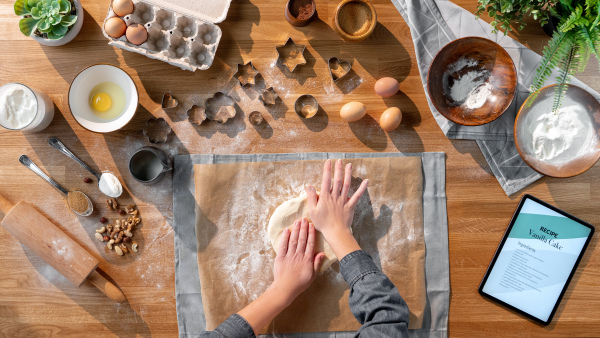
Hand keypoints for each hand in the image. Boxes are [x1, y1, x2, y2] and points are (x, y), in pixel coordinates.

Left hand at [238, 218, 323, 333]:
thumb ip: (317, 263)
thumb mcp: (312, 276)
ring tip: (297, 221)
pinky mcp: (280, 257)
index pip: (310, 244)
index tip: (311, 225)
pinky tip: (287, 230)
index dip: (311, 233)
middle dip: (303, 228)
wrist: (285, 289)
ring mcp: (289, 256)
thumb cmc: (300, 284)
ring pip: (293, 240)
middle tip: (304, 219)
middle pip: (302, 239)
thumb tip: (322, 253)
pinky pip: (283, 245)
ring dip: (296, 230)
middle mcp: (298, 256)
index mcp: (307, 260)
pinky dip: (285, 238)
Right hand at [305, 159, 367, 258]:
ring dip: (348, 174)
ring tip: (349, 165)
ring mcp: (343, 201)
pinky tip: (366, 181)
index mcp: (325, 197)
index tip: (328, 162)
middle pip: (337, 180)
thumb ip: (311, 197)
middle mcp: (335, 196)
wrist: (335, 233)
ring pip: (347, 185)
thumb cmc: (322, 223)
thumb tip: (308, 186)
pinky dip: (362, 188)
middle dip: (338, 169)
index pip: (326, 180)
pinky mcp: (350, 206)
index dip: (327, 170)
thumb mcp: (313, 211)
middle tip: (339, 160)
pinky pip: (357, 196)